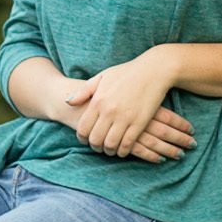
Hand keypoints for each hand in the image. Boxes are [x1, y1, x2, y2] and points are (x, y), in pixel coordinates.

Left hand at [59, 56, 195, 160]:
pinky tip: (122, 150)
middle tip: (98, 147)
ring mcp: (124, 117)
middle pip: (95, 139)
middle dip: (95, 146)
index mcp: (98, 100)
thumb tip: (67, 102)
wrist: (153, 70)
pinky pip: (127, 144)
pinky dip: (123, 151)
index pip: (83, 128)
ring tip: (110, 149)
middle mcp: (109, 111)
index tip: (85, 140)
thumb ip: (83, 91)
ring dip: (109, 150)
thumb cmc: (126, 72)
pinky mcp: (139, 122)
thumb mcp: (102, 77)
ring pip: (110, 144)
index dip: (82, 138)